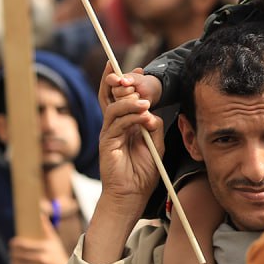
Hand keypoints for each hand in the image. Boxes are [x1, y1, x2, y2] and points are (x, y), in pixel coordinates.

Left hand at [10, 216, 68, 263]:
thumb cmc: (58, 253)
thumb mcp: (54, 239)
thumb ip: (46, 227)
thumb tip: (40, 213)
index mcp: (46, 246)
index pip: (24, 245)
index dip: (15, 243)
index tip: (12, 242)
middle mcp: (43, 258)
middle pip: (20, 255)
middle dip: (13, 253)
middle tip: (11, 251)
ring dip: (13, 262)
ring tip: (13, 259)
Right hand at [97, 65, 164, 205]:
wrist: (132, 195)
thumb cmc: (143, 172)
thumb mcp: (156, 144)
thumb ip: (154, 126)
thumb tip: (150, 111)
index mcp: (125, 123)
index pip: (120, 96)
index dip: (126, 80)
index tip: (139, 68)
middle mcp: (114, 125)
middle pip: (109, 96)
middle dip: (118, 81)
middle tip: (132, 76)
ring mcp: (109, 133)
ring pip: (114, 108)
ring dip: (130, 102)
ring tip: (145, 104)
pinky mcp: (106, 142)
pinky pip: (117, 124)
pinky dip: (131, 117)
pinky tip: (144, 117)